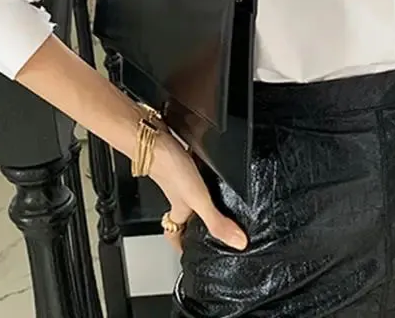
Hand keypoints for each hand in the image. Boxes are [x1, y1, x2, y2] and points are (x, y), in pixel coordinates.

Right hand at [149, 130, 247, 252]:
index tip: (190, 253)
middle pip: (184, 213)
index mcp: (180, 209)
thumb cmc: (170, 169)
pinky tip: (212, 168)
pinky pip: (194, 170)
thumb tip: (238, 242)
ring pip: (190, 192)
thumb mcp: (198, 200)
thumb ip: (216, 221)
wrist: (156, 141)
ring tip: (218, 195)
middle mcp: (178, 195)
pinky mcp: (184, 160)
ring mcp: (180, 177)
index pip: (175, 234)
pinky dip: (202, 171)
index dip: (181, 245)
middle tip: (210, 224)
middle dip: (194, 219)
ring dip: (201, 194)